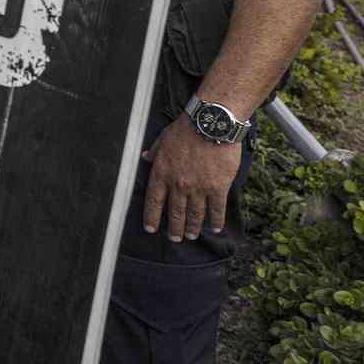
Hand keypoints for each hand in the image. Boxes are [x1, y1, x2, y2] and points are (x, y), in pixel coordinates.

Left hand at [142, 115, 244, 241]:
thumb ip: (154, 152)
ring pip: (194, 214)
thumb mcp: (162, 139)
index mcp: (162, 173)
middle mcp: (178, 185)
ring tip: (191, 236)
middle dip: (174, 228)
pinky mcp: (218, 188)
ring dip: (192, 228)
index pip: (153, 201)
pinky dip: (215, 220)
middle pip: (175, 213)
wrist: (210, 125)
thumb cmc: (185, 129)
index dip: (151, 217)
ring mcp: (198, 188)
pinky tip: (214, 228)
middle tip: (174, 238)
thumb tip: (145, 157)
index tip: (150, 229)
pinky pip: (216, 209)